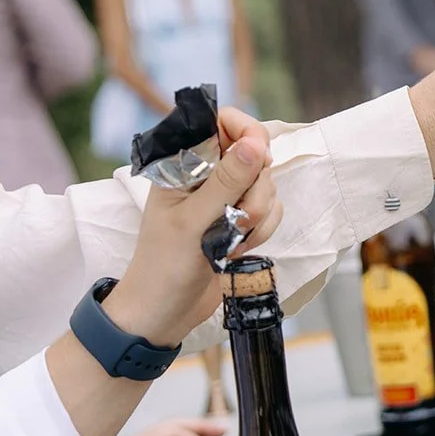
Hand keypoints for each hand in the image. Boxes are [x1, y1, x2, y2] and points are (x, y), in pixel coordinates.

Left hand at [104, 108, 282, 345]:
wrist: (164, 314)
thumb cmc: (163, 266)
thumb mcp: (193, 222)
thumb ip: (226, 181)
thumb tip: (254, 143)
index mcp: (182, 164)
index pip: (221, 121)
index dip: (247, 132)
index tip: (259, 157)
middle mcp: (206, 174)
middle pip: (254, 155)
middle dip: (255, 189)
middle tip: (237, 217)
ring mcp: (224, 197)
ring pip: (266, 185)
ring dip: (258, 216)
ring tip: (231, 241)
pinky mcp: (240, 219)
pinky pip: (271, 210)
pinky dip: (262, 231)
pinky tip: (237, 249)